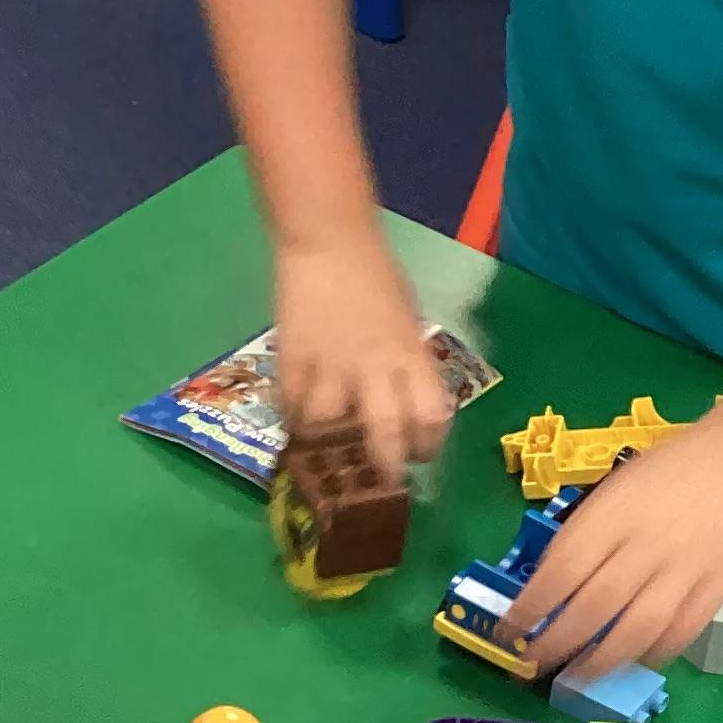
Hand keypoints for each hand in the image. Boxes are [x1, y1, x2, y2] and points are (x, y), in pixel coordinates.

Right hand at [272, 238, 454, 488]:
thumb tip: (404, 408)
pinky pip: (291, 408)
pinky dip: (296, 424)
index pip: (432, 417)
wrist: (329, 244)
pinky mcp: (291, 361)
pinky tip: (300, 427)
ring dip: (331, 449)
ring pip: (329, 431)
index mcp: (412, 356)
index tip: (421, 454)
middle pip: (385, 436)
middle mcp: (375, 368)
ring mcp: (330, 367)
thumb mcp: (408, 326)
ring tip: (332, 453)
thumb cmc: (378, 281)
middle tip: (380, 478)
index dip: (429, 445)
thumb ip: (407, 367)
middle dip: (384, 466)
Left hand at [499, 410, 722, 685]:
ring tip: (578, 676)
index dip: (531, 609)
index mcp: (613, 514)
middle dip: (556, 644)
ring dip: (600, 662)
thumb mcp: (613, 490)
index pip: (562, 571)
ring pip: (637, 630)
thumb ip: (584, 536)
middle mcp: (646, 545)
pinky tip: (632, 658)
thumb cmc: (666, 473)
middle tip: (533, 664)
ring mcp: (685, 571)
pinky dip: (652, 653)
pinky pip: (680, 633)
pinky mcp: (716, 588)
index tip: (510, 632)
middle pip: (594, 608)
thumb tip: (547, 589)